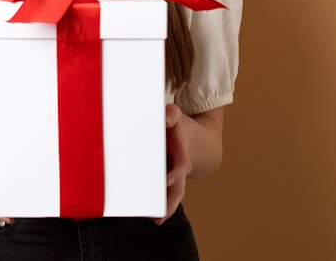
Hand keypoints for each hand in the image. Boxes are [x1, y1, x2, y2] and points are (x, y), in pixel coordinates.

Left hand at [156, 103, 192, 223]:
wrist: (193, 138)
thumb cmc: (180, 127)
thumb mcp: (177, 115)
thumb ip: (171, 114)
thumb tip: (165, 121)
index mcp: (182, 153)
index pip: (181, 166)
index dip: (175, 174)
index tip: (166, 181)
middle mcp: (179, 169)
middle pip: (178, 190)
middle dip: (170, 203)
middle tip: (159, 216)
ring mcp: (173, 177)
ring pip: (171, 196)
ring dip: (163, 209)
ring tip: (151, 220)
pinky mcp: (165, 180)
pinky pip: (161, 194)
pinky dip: (154, 203)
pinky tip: (142, 211)